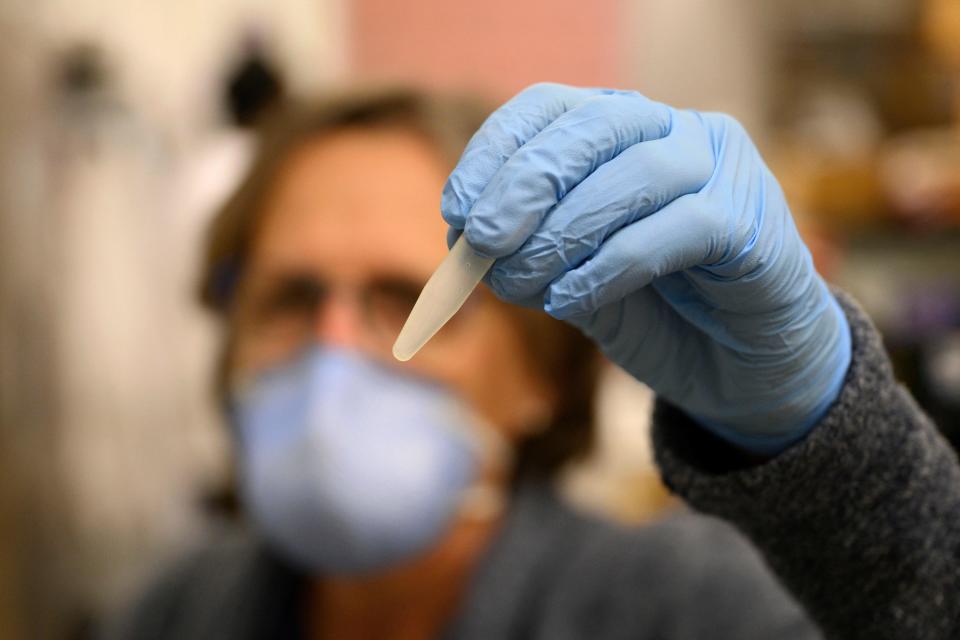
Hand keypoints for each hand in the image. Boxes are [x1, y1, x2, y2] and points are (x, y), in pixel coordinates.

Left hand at [441, 83, 850, 453]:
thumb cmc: (653, 313)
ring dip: (563, 233)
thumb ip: (529, 253)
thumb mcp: (571, 280)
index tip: (456, 210)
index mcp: (622, 132)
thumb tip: (465, 240)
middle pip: (594, 128)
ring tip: (521, 284)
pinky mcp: (752, 220)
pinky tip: (568, 301)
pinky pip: (677, 229)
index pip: (550, 108)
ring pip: (636, 174)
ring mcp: (722, 169)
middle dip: (526, 184)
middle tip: (481, 240)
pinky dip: (610, 265)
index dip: (496, 151)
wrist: (737, 371)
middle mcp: (675, 132)